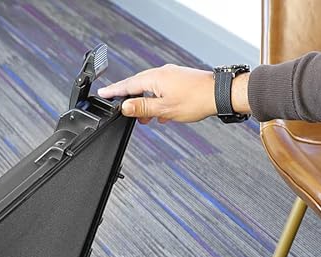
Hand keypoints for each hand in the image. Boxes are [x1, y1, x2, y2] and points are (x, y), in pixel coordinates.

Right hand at [98, 64, 248, 123]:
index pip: (128, 85)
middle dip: (132, 101)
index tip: (102, 93)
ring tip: (147, 119)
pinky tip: (162, 114)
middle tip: (126, 113)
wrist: (217, 94)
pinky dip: (158, 102)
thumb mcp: (164, 109)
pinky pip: (162, 90)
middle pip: (139, 86)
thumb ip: (143, 108)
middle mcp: (161, 73)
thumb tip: (125, 106)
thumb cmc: (195, 100)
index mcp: (154, 78)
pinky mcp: (179, 80)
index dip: (114, 91)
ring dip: (147, 104)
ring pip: (152, 90)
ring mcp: (171, 76)